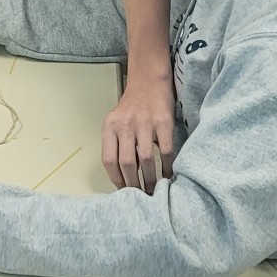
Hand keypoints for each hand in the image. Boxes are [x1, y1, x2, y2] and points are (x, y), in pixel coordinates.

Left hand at [101, 70, 176, 194]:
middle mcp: (125, 125)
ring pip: (145, 160)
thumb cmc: (132, 105)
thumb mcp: (116, 121)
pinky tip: (168, 175)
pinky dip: (166, 166)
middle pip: (126, 163)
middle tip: (139, 196)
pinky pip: (165, 151)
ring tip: (153, 190)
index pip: (108, 160)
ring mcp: (145, 123)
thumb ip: (117, 144)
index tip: (122, 191)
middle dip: (133, 184)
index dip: (115, 179)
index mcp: (110, 127)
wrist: (149, 80)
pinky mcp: (164, 122)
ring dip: (150, 179)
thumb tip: (124, 175)